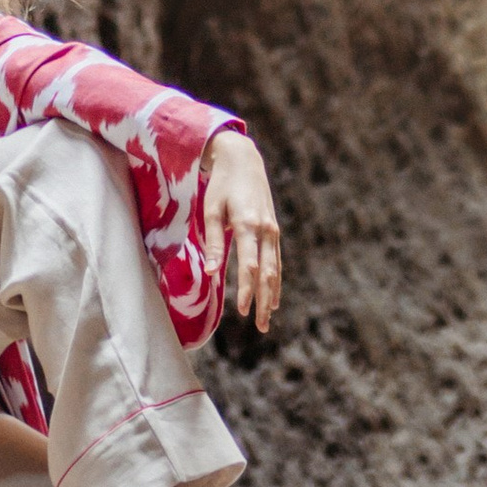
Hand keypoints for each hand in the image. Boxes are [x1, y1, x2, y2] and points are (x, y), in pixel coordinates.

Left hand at [201, 133, 282, 329]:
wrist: (243, 160)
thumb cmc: (221, 186)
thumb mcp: (211, 211)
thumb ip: (213, 243)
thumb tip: (209, 273)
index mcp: (248, 225)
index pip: (249, 266)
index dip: (247, 290)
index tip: (243, 312)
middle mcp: (265, 229)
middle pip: (268, 272)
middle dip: (264, 300)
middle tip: (261, 326)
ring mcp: (272, 230)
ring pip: (275, 268)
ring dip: (273, 294)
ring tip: (268, 317)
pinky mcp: (273, 229)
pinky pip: (276, 260)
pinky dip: (276, 279)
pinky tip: (274, 295)